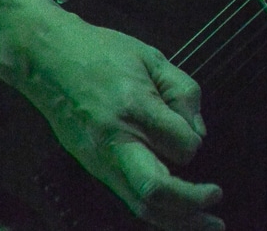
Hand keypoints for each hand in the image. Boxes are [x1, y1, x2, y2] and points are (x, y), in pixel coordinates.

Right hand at [0, 0, 223, 229]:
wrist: (48, 61)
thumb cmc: (102, 52)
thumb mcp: (151, 56)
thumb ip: (182, 91)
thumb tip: (198, 133)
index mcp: (132, 106)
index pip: (178, 143)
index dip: (194, 142)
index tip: (194, 131)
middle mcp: (115, 141)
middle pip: (155, 191)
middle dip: (191, 203)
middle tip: (217, 201)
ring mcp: (100, 161)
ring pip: (141, 206)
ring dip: (178, 220)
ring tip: (208, 223)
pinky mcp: (94, 169)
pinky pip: (128, 198)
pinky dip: (156, 211)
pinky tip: (177, 213)